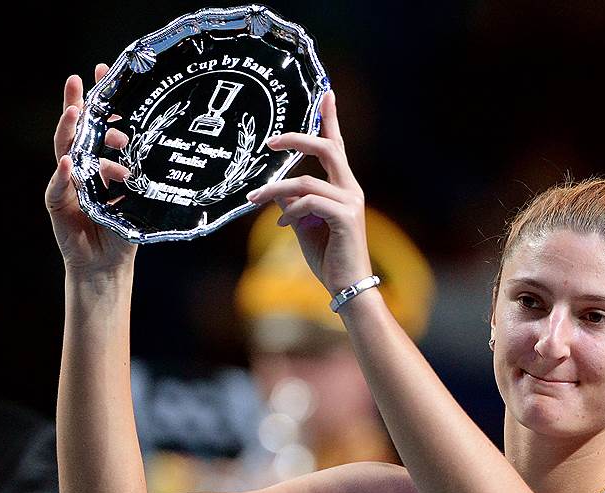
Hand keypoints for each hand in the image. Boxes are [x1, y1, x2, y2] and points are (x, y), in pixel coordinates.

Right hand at [46, 64, 135, 274]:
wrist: (108, 263)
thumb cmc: (124, 229)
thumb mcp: (139, 196)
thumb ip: (142, 173)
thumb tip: (165, 146)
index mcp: (98, 161)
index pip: (97, 125)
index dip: (98, 99)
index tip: (103, 72)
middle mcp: (79, 167)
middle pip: (75, 130)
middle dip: (77, 105)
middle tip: (79, 81)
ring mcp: (65, 183)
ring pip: (63, 151)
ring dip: (68, 131)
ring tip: (75, 112)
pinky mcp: (56, 204)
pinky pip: (58, 186)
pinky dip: (64, 174)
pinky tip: (70, 162)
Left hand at [246, 91, 371, 294]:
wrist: (347, 286)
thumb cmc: (328, 257)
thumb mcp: (304, 225)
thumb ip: (293, 203)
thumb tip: (277, 190)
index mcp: (344, 188)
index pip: (337, 146)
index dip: (330, 119)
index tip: (326, 93)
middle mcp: (351, 190)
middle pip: (327, 149)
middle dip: (298, 140)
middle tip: (271, 141)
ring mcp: (350, 203)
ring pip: (306, 181)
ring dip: (275, 188)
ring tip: (254, 199)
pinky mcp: (345, 218)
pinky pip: (309, 202)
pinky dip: (291, 210)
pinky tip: (283, 224)